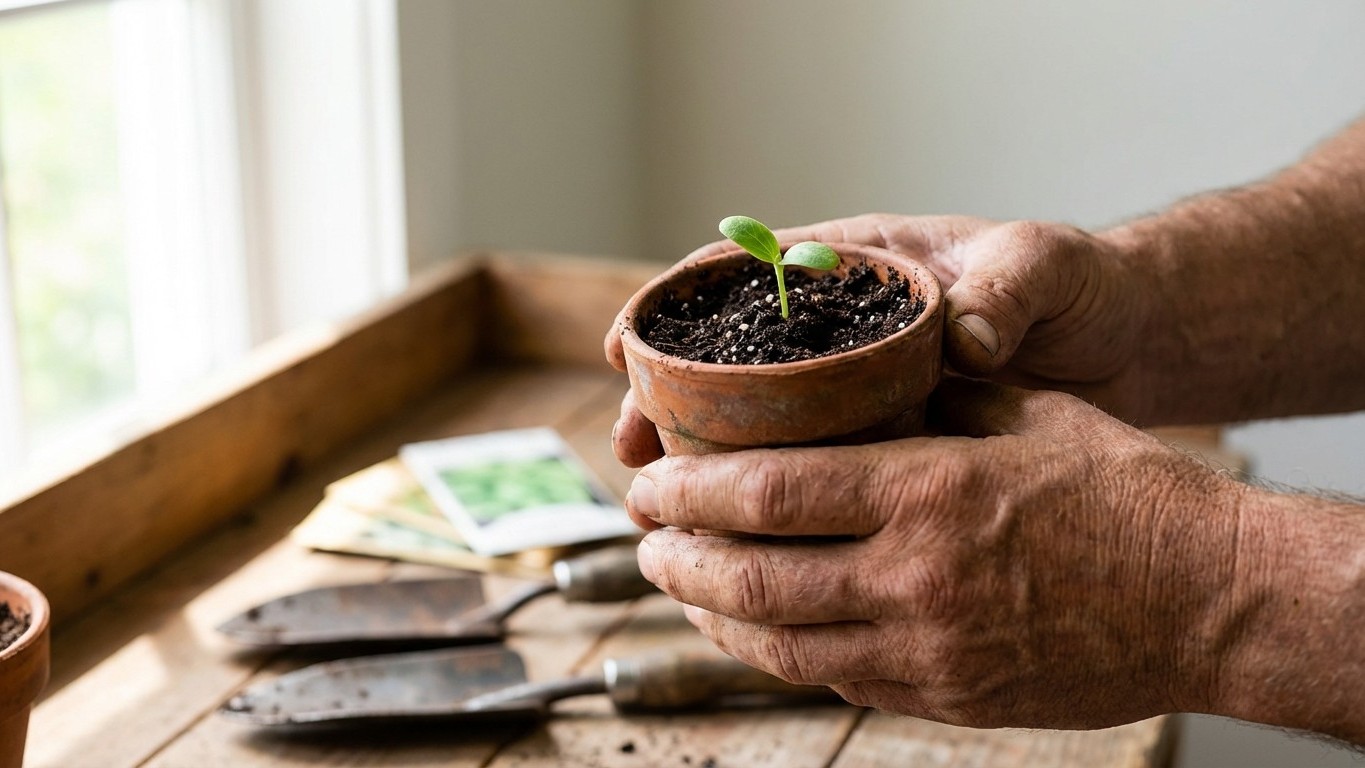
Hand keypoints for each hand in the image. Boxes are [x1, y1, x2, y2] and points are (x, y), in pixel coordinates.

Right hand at [606, 213, 1152, 466]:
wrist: (1128, 343)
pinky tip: (741, 552)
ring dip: (705, 471)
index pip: (745, 278)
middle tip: (630, 457)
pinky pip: (813, 479)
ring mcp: (862, 396)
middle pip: (732, 367)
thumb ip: (1010, 286)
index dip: (677, 309)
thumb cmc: (1080, 289)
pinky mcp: (887, 452)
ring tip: (660, 518)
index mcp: (862, 273)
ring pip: (760, 433)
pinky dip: (772, 512)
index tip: (630, 347)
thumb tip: (968, 332)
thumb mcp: (1047, 269)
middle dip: (669, 407)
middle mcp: (847, 336)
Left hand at [625, 379, 1245, 728]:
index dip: (688, 491)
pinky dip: (775, 654)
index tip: (649, 479)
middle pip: (751, 574)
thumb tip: (847, 383)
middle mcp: (914, 576)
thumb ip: (928, 400)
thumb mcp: (1024, 413)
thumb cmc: (1124, 492)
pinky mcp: (946, 696)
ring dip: (709, 613)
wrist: (1208, 597)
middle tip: (641, 534)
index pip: (766, 493)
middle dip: (676, 555)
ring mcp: (927, 649)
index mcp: (927, 489)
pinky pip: (835, 681)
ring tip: (674, 583)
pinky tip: (751, 630)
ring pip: (779, 642)